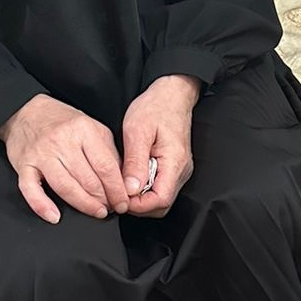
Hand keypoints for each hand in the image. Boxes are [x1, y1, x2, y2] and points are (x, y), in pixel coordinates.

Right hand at [0, 95, 128, 223]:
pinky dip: (42, 205)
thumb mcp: (93, 128)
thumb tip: (123, 181)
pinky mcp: (24, 165)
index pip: (106, 167)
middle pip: (88, 179)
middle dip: (103, 199)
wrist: (27, 111)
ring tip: (96, 212)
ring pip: (65, 187)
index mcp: (84, 130)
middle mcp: (62, 141)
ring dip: (83, 205)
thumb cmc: (63, 121)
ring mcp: (41, 154)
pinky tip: (55, 217)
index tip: (123, 202)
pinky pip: (31, 189)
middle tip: (111, 208)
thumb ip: (108, 153)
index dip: (117, 189)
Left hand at [121, 75, 199, 216]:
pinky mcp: (174, 167)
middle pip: (161, 204)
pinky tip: (133, 177)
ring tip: (124, 184)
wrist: (171, 95)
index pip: (161, 200)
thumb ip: (134, 163)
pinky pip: (160, 186)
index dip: (139, 205)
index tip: (121, 198)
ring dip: (141, 197)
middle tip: (119, 193)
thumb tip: (130, 189)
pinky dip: (145, 188)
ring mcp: (179, 170)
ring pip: (160, 198)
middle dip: (138, 205)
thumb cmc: (156, 108)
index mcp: (174, 162)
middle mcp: (181, 171)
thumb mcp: (137, 131)